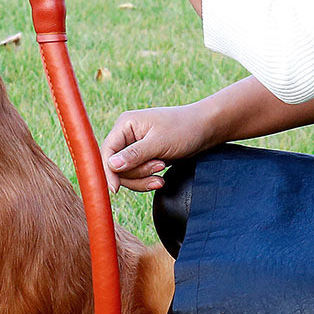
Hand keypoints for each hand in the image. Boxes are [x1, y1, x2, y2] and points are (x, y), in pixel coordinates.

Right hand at [100, 104, 215, 192]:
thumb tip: (111, 165)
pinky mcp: (143, 157)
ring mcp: (134, 147)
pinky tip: (161, 179)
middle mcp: (126, 135)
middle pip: (115, 166)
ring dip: (143, 178)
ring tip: (163, 171)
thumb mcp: (159, 142)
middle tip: (159, 167)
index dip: (108, 171)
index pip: (107, 151)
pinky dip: (147, 180)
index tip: (115, 189)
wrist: (206, 129)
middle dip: (136, 173)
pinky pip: (136, 176)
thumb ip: (134, 155)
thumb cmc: (184, 129)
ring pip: (126, 173)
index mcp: (125, 125)